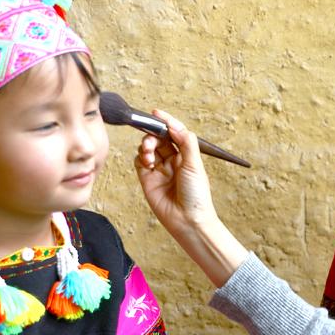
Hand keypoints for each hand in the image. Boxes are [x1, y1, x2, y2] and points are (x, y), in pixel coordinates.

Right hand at [134, 110, 218, 232]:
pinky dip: (140, 157)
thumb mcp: (195, 165)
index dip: (165, 122)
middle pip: (158, 138)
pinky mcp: (147, 180)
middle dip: (152, 134)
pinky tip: (147, 162)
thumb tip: (175, 125)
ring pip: (147, 148)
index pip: (174, 133)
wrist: (187, 220)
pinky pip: (139, 162)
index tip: (156, 113)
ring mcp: (159, 170)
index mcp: (186, 156)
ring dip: (146, 146)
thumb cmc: (196, 195)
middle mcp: (172, 161)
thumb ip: (185, 142)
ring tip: (149, 153)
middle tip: (151, 139)